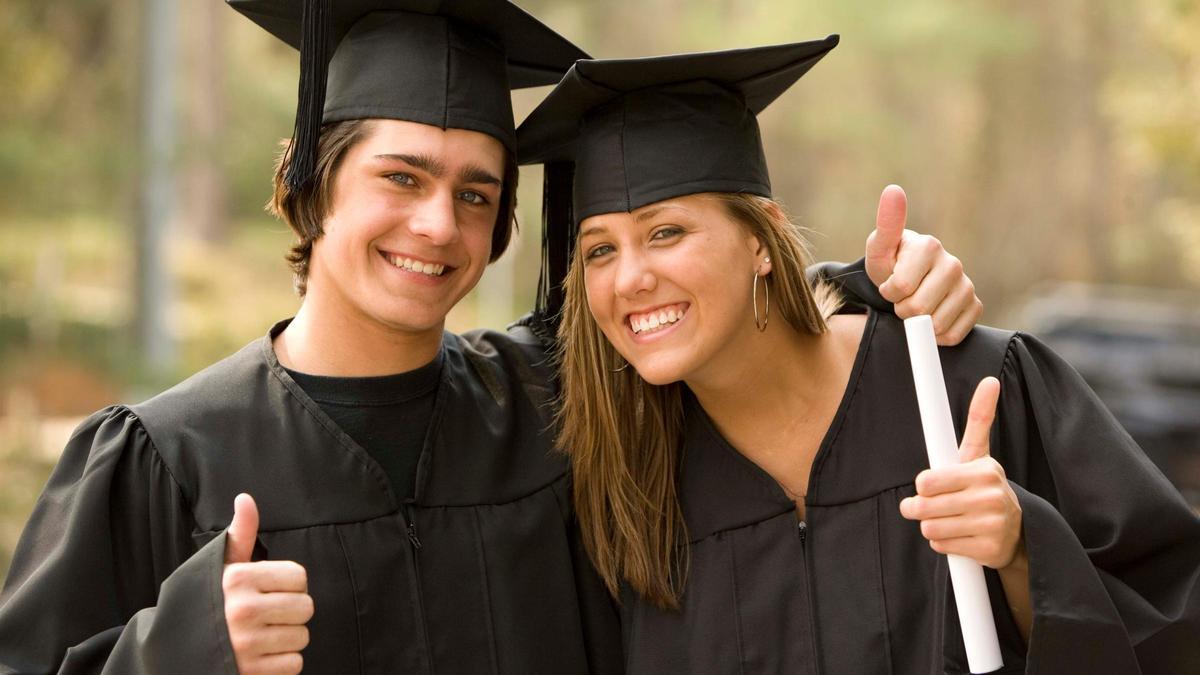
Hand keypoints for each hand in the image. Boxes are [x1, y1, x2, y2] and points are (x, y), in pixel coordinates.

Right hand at [223, 494, 312, 673]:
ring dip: (286, 638)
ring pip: (302, 637)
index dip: (289, 584)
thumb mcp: (220, 566)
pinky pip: (294, 663)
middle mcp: (241, 610)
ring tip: (261, 635)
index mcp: (237, 579)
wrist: (174, 651)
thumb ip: (240, 534)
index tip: (270, 590)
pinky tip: (261, 656)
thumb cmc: (207, 601)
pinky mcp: (250, 672)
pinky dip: (282, 662)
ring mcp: (245, 645)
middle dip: (291, 612)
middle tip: (268, 615)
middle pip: (306, 607)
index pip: (299, 577)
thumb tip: (246, 498)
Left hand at [866, 185, 982, 345]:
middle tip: (902, 297)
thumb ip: (886, 224)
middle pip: (919, 309)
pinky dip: (937, 335)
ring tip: (916, 304)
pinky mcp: (975, 306)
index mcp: (930, 246)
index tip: (889, 283)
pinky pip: (953, 334)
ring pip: (936, 325)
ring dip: (919, 324)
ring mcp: (967, 286)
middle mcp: (954, 264)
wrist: (907, 280)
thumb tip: (893, 190)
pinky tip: (931, 317)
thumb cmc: (891, 264)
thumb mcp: (880, 248)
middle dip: (902, 309)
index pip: (902, 287)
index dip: (889, 292)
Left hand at [899, 378, 1023, 568]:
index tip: (928, 486)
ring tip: (948, 520)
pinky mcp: (989, 550)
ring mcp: (992, 525)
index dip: (923, 486)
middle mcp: (990, 497)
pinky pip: (942, 547)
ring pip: (930, 528)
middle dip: (919, 508)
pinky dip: (944, 544)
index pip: (927, 482)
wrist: (1017, 531)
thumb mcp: (980, 454)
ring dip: (931, 527)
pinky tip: (960, 536)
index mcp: (984, 471)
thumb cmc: (984, 487)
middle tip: (928, 507)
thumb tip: (990, 381)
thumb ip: (979, 418)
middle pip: (924, 507)